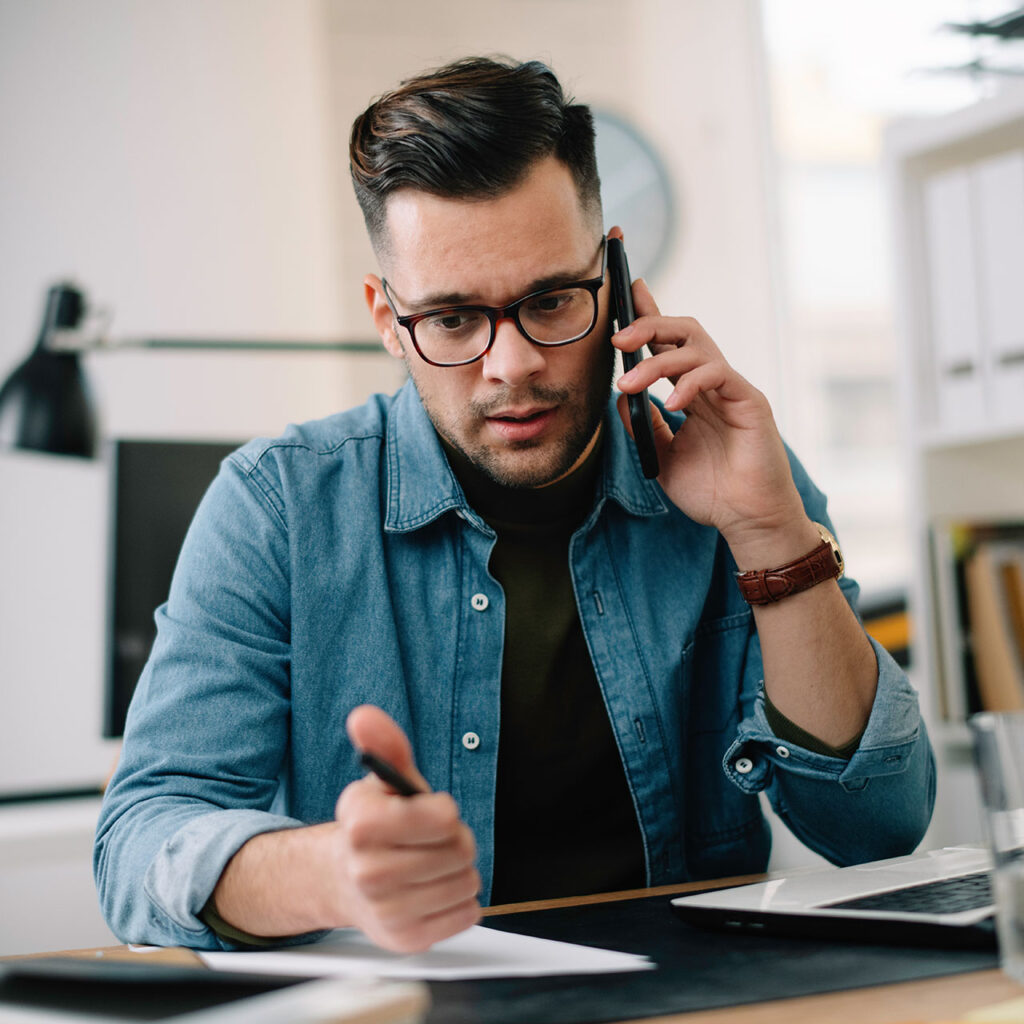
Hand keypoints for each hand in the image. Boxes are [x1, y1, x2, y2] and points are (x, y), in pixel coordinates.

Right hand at [331, 705, 480, 951]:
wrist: (346, 881)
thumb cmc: (376, 827)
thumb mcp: (382, 782)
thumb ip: (384, 745)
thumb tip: (364, 716)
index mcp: (361, 824)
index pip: (442, 817)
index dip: (443, 811)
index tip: (431, 811)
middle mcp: (368, 870)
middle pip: (460, 850)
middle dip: (455, 839)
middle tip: (431, 839)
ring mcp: (386, 909)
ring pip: (467, 881)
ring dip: (458, 869)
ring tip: (431, 863)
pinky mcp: (407, 939)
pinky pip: (467, 913)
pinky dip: (459, 899)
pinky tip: (433, 889)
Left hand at [612, 277, 811, 563]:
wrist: (747, 521)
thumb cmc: (711, 492)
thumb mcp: (661, 457)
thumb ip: (643, 425)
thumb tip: (619, 395)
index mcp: (691, 393)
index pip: (668, 345)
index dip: (649, 314)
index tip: (627, 291)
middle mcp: (712, 385)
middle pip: (683, 333)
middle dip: (648, 325)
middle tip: (617, 340)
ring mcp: (732, 390)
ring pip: (696, 349)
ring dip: (657, 362)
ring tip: (630, 385)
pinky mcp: (750, 402)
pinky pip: (719, 374)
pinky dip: (691, 384)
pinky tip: (672, 404)